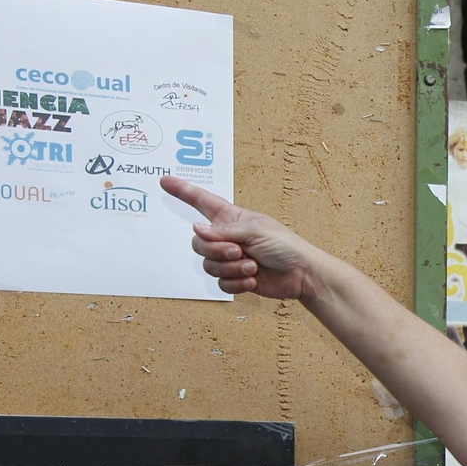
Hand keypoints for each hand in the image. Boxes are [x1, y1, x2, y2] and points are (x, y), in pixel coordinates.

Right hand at [160, 175, 323, 299]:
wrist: (301, 273)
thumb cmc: (285, 245)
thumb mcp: (255, 230)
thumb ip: (223, 231)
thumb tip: (197, 230)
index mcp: (231, 219)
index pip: (201, 202)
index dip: (183, 192)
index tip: (165, 182)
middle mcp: (226, 238)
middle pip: (198, 243)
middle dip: (216, 250)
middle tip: (239, 251)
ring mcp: (230, 259)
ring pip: (208, 265)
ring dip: (230, 268)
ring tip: (252, 267)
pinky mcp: (236, 278)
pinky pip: (220, 283)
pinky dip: (236, 283)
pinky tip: (253, 279)